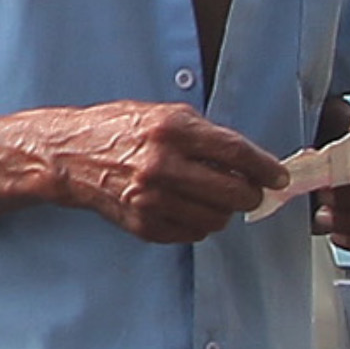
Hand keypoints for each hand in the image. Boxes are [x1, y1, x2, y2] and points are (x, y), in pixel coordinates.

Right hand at [5, 102, 290, 244]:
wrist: (71, 156)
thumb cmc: (119, 130)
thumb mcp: (163, 114)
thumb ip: (205, 134)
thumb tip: (248, 160)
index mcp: (172, 130)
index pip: (235, 153)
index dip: (265, 167)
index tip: (278, 177)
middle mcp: (162, 165)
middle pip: (233, 192)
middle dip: (251, 194)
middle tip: (252, 191)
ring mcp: (151, 199)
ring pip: (216, 218)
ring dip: (224, 211)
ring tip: (213, 198)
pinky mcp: (143, 224)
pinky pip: (192, 234)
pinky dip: (199, 224)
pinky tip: (189, 208)